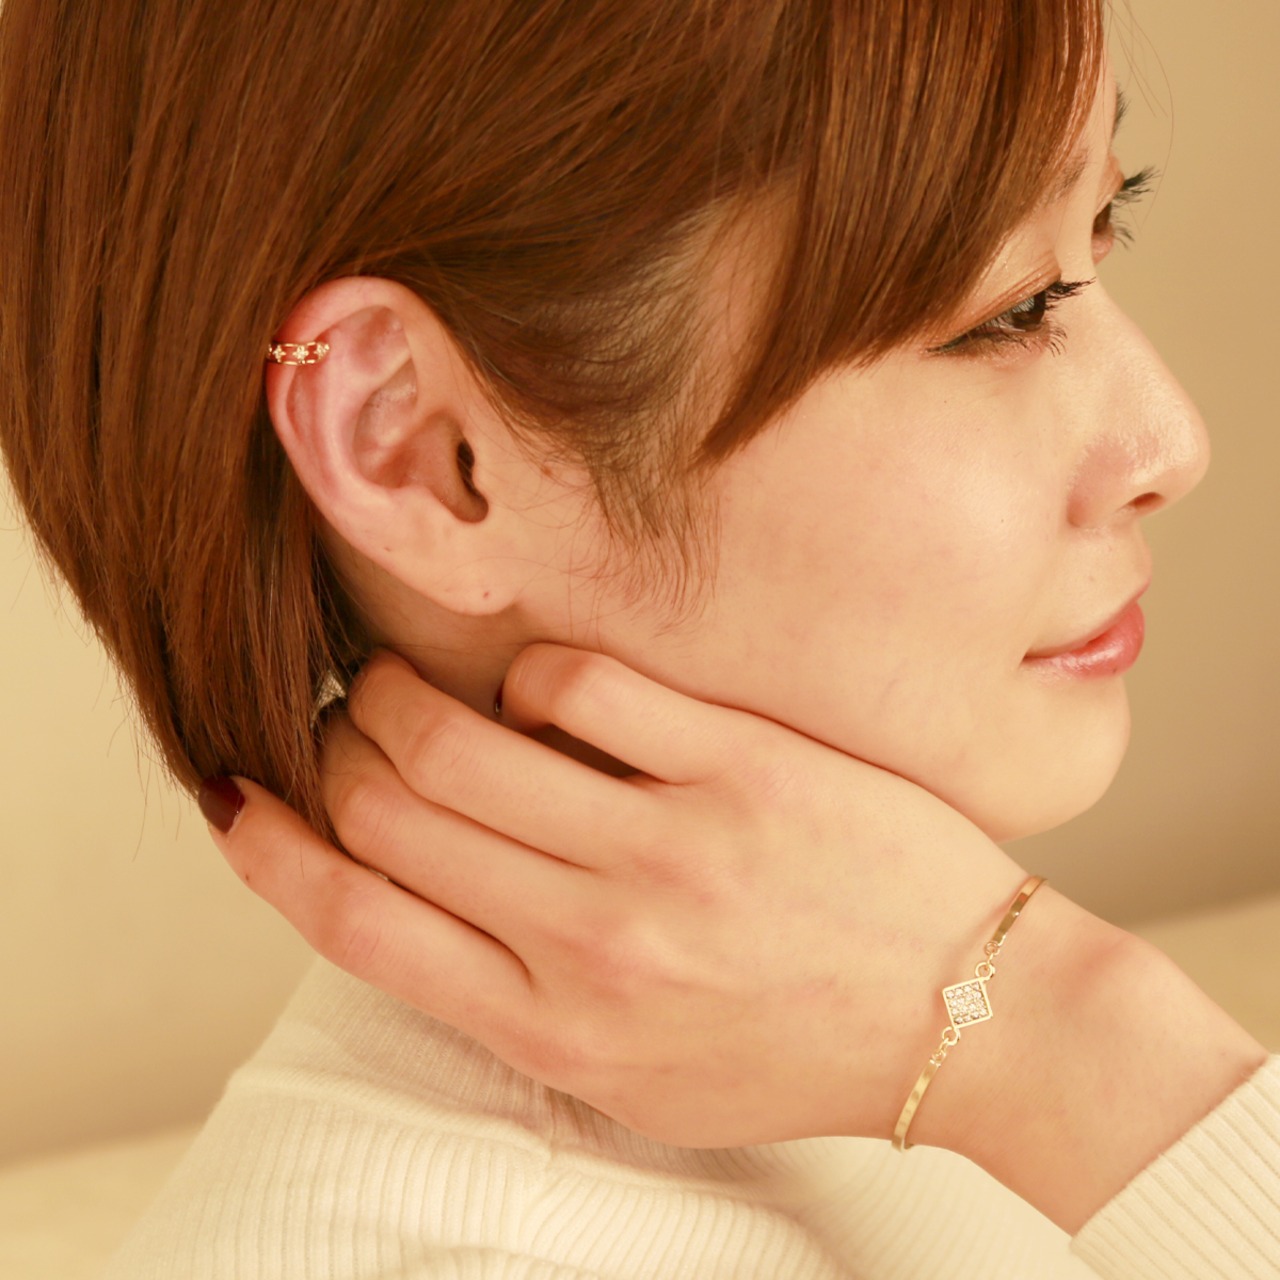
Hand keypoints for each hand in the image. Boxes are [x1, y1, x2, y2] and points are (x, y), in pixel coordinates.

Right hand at [207, 645, 1029, 1149]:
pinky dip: (533, 668)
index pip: (357, 921)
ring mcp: (665, 847)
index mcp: (554, 1027)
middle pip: (384, 809)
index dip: (271, 851)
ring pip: (455, 737)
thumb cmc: (794, 1048)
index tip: (242, 799)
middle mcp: (591, 940)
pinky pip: (581, 683)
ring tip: (412, 680)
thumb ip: (519, 1005)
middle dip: (334, 749)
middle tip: (347, 723)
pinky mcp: (739, 768)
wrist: (963, 1022)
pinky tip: (546, 683)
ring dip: (402, 690)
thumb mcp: (637, 1077)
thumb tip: (417, 904)